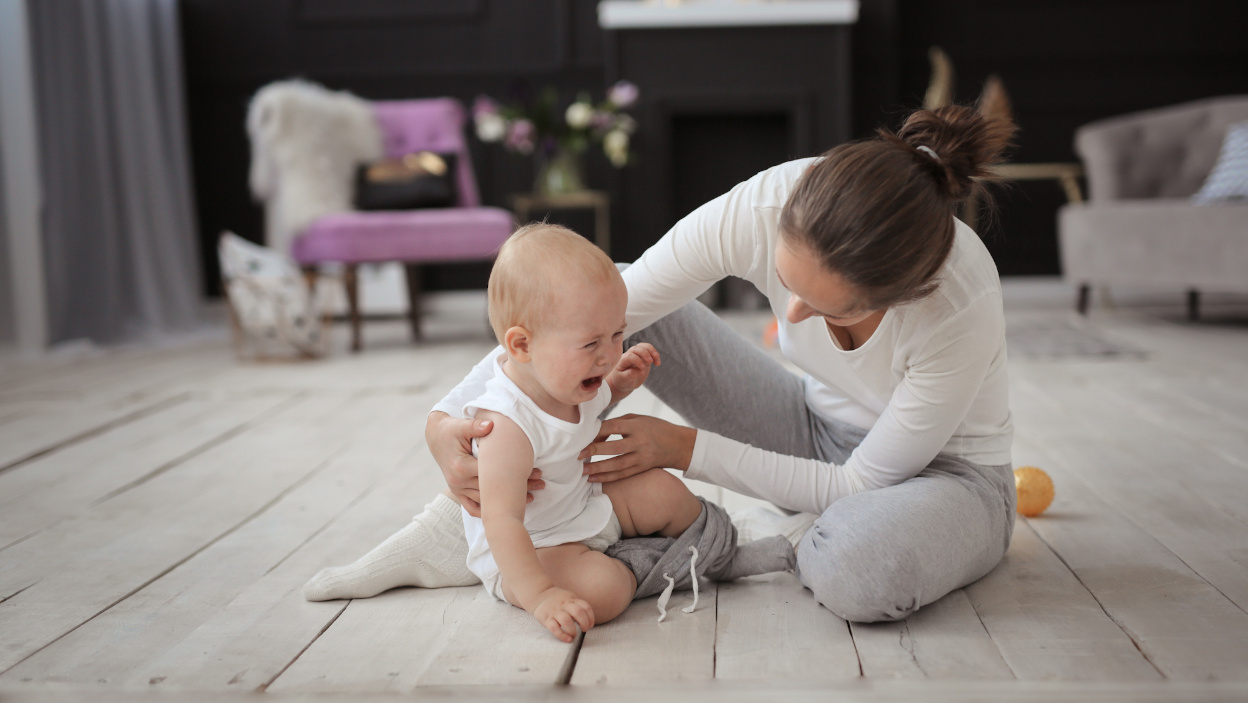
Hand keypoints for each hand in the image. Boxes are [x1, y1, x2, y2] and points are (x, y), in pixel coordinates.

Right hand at [425, 411, 543, 516]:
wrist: (435, 436)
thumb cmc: (451, 429)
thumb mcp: (461, 425)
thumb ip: (475, 426)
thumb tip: (491, 425)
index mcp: (461, 466)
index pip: (494, 473)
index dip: (516, 473)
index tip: (535, 470)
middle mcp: (458, 482)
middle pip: (493, 489)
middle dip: (518, 487)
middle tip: (541, 484)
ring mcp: (456, 489)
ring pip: (486, 500)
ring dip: (507, 500)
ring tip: (532, 497)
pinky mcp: (456, 492)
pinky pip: (472, 506)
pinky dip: (488, 510)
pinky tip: (506, 508)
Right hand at [531, 587, 594, 642]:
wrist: (539, 595)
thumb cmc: (557, 600)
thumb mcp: (569, 598)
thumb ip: (577, 606)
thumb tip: (588, 621)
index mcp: (571, 599)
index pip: (585, 607)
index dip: (591, 617)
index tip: (590, 625)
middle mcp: (564, 604)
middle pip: (578, 612)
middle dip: (584, 623)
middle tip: (584, 629)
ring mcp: (555, 612)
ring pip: (566, 620)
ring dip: (573, 630)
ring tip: (574, 634)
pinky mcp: (546, 619)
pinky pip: (555, 628)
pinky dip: (562, 635)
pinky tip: (568, 639)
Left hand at [578, 413, 696, 482]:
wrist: (678, 444)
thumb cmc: (654, 427)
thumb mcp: (638, 419)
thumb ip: (617, 423)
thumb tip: (594, 434)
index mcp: (637, 426)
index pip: (614, 427)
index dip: (597, 432)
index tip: (582, 437)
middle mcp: (640, 442)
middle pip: (615, 447)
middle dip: (595, 451)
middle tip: (578, 455)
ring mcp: (642, 457)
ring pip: (618, 464)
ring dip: (598, 468)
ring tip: (582, 471)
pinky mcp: (642, 468)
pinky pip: (623, 474)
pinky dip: (607, 477)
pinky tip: (594, 478)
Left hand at [608, 343, 660, 396]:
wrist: (624, 381)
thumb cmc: (621, 380)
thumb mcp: (623, 379)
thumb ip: (629, 375)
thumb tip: (638, 371)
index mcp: (622, 359)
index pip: (630, 356)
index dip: (637, 361)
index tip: (643, 370)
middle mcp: (629, 354)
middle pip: (637, 348)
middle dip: (645, 353)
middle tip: (650, 362)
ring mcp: (637, 354)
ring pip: (644, 346)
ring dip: (652, 352)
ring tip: (657, 361)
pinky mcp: (644, 357)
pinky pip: (650, 350)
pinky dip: (655, 355)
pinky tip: (658, 363)